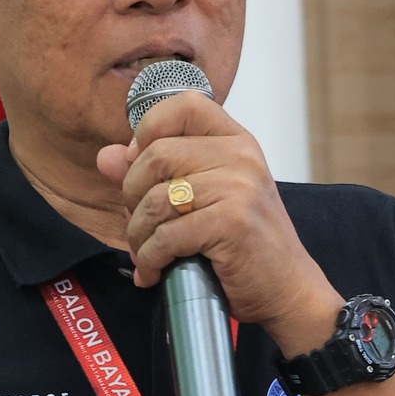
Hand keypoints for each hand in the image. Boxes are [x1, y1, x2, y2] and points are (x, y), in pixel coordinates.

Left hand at [96, 91, 341, 354]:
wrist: (288, 290)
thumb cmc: (244, 245)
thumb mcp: (202, 199)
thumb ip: (153, 173)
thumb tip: (106, 157)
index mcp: (237, 141)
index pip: (184, 105)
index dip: (149, 130)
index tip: (140, 163)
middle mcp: (241, 157)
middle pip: (156, 155)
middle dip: (132, 196)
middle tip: (140, 224)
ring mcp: (239, 188)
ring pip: (156, 199)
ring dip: (138, 235)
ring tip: (145, 255)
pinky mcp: (232, 224)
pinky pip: (166, 235)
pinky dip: (150, 259)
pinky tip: (155, 272)